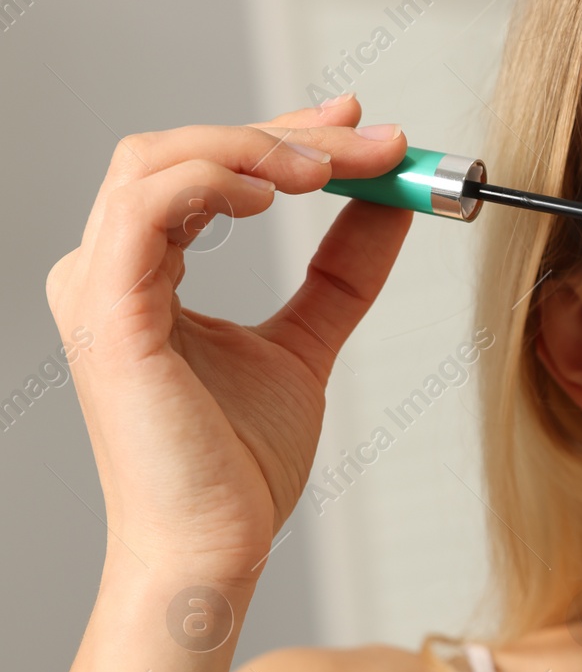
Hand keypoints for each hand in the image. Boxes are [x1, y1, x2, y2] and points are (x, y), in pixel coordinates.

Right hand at [45, 94, 412, 580]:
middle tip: (374, 137)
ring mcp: (98, 288)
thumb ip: (341, 272)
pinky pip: (145, 210)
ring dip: (257, 146)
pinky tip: (276, 194)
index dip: (284, 133)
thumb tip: (391, 206)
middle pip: (185, 148)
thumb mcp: (308, 342)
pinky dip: (212, 182)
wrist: (216, 547)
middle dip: (288, 132)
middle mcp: (108, 267)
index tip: (363, 125)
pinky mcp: (109, 316)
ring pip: (159, 160)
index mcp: (143, 270)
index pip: (206, 166)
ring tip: (336, 166)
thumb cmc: (240, 462)